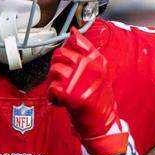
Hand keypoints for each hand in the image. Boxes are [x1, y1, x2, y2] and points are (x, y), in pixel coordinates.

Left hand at [47, 30, 127, 154]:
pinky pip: (52, 88)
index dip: (66, 47)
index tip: (66, 56)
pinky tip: (59, 100)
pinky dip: (52, 96)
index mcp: (97, 60)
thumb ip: (86, 51)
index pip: (76, 41)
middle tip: (62, 78)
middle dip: (56, 65)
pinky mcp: (71, 95)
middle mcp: (89, 67)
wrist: (102, 122)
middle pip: (60, 54)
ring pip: (54, 70)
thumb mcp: (99, 70)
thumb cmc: (98, 97)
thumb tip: (73, 32)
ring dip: (53, 81)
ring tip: (61, 90)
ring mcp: (80, 80)